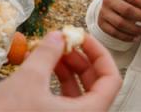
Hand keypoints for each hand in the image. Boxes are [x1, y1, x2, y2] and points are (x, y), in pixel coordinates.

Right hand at [0, 31, 121, 111]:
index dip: (100, 53)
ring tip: (50, 52)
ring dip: (66, 69)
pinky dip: (54, 83)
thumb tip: (58, 36)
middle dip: (80, 59)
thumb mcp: (28, 80)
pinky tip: (39, 68)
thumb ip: (48, 54)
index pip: (112, 80)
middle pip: (96, 86)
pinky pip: (62, 103)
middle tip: (64, 42)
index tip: (82, 37)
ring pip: (78, 95)